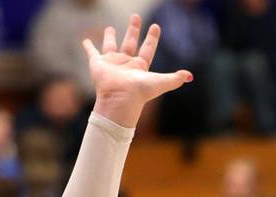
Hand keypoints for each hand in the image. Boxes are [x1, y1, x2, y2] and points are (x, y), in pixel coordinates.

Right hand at [85, 14, 192, 128]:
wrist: (119, 100)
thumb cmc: (139, 92)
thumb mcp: (160, 83)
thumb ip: (174, 79)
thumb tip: (190, 76)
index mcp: (140, 67)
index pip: (147, 49)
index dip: (152, 38)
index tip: (156, 26)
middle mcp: (126, 64)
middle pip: (131, 42)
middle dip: (134, 29)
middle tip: (136, 16)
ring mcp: (112, 63)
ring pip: (111, 46)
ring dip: (110, 36)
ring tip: (111, 28)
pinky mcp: (98, 64)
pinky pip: (92, 53)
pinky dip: (88, 47)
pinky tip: (85, 40)